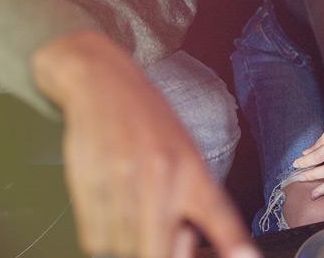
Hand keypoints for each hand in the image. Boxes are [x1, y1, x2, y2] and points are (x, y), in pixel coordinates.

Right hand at [32, 30, 258, 257]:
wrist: (103, 83)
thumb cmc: (149, 123)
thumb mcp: (184, 154)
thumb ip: (191, 200)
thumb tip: (190, 244)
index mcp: (193, 169)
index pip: (218, 215)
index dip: (234, 243)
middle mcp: (162, 176)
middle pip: (158, 252)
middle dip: (159, 253)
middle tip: (162, 237)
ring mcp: (124, 181)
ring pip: (124, 249)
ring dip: (126, 244)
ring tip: (130, 211)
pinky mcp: (89, 183)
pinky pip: (95, 239)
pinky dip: (102, 237)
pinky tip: (109, 209)